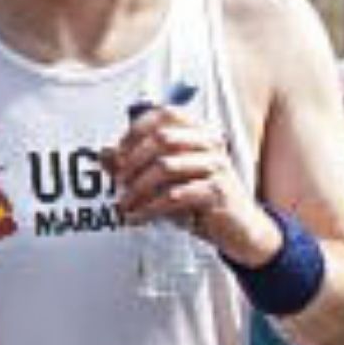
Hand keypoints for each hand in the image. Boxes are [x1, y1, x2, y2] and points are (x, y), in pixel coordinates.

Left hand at [109, 101, 268, 261]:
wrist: (239, 229)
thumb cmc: (202, 200)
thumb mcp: (168, 180)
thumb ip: (137, 164)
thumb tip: (104, 153)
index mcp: (200, 133)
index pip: (166, 115)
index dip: (137, 129)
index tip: (118, 152)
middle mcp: (211, 144)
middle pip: (162, 139)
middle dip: (133, 161)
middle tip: (117, 181)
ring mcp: (216, 167)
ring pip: (165, 167)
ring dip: (137, 188)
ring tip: (124, 204)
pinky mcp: (216, 192)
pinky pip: (174, 196)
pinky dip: (149, 209)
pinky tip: (138, 218)